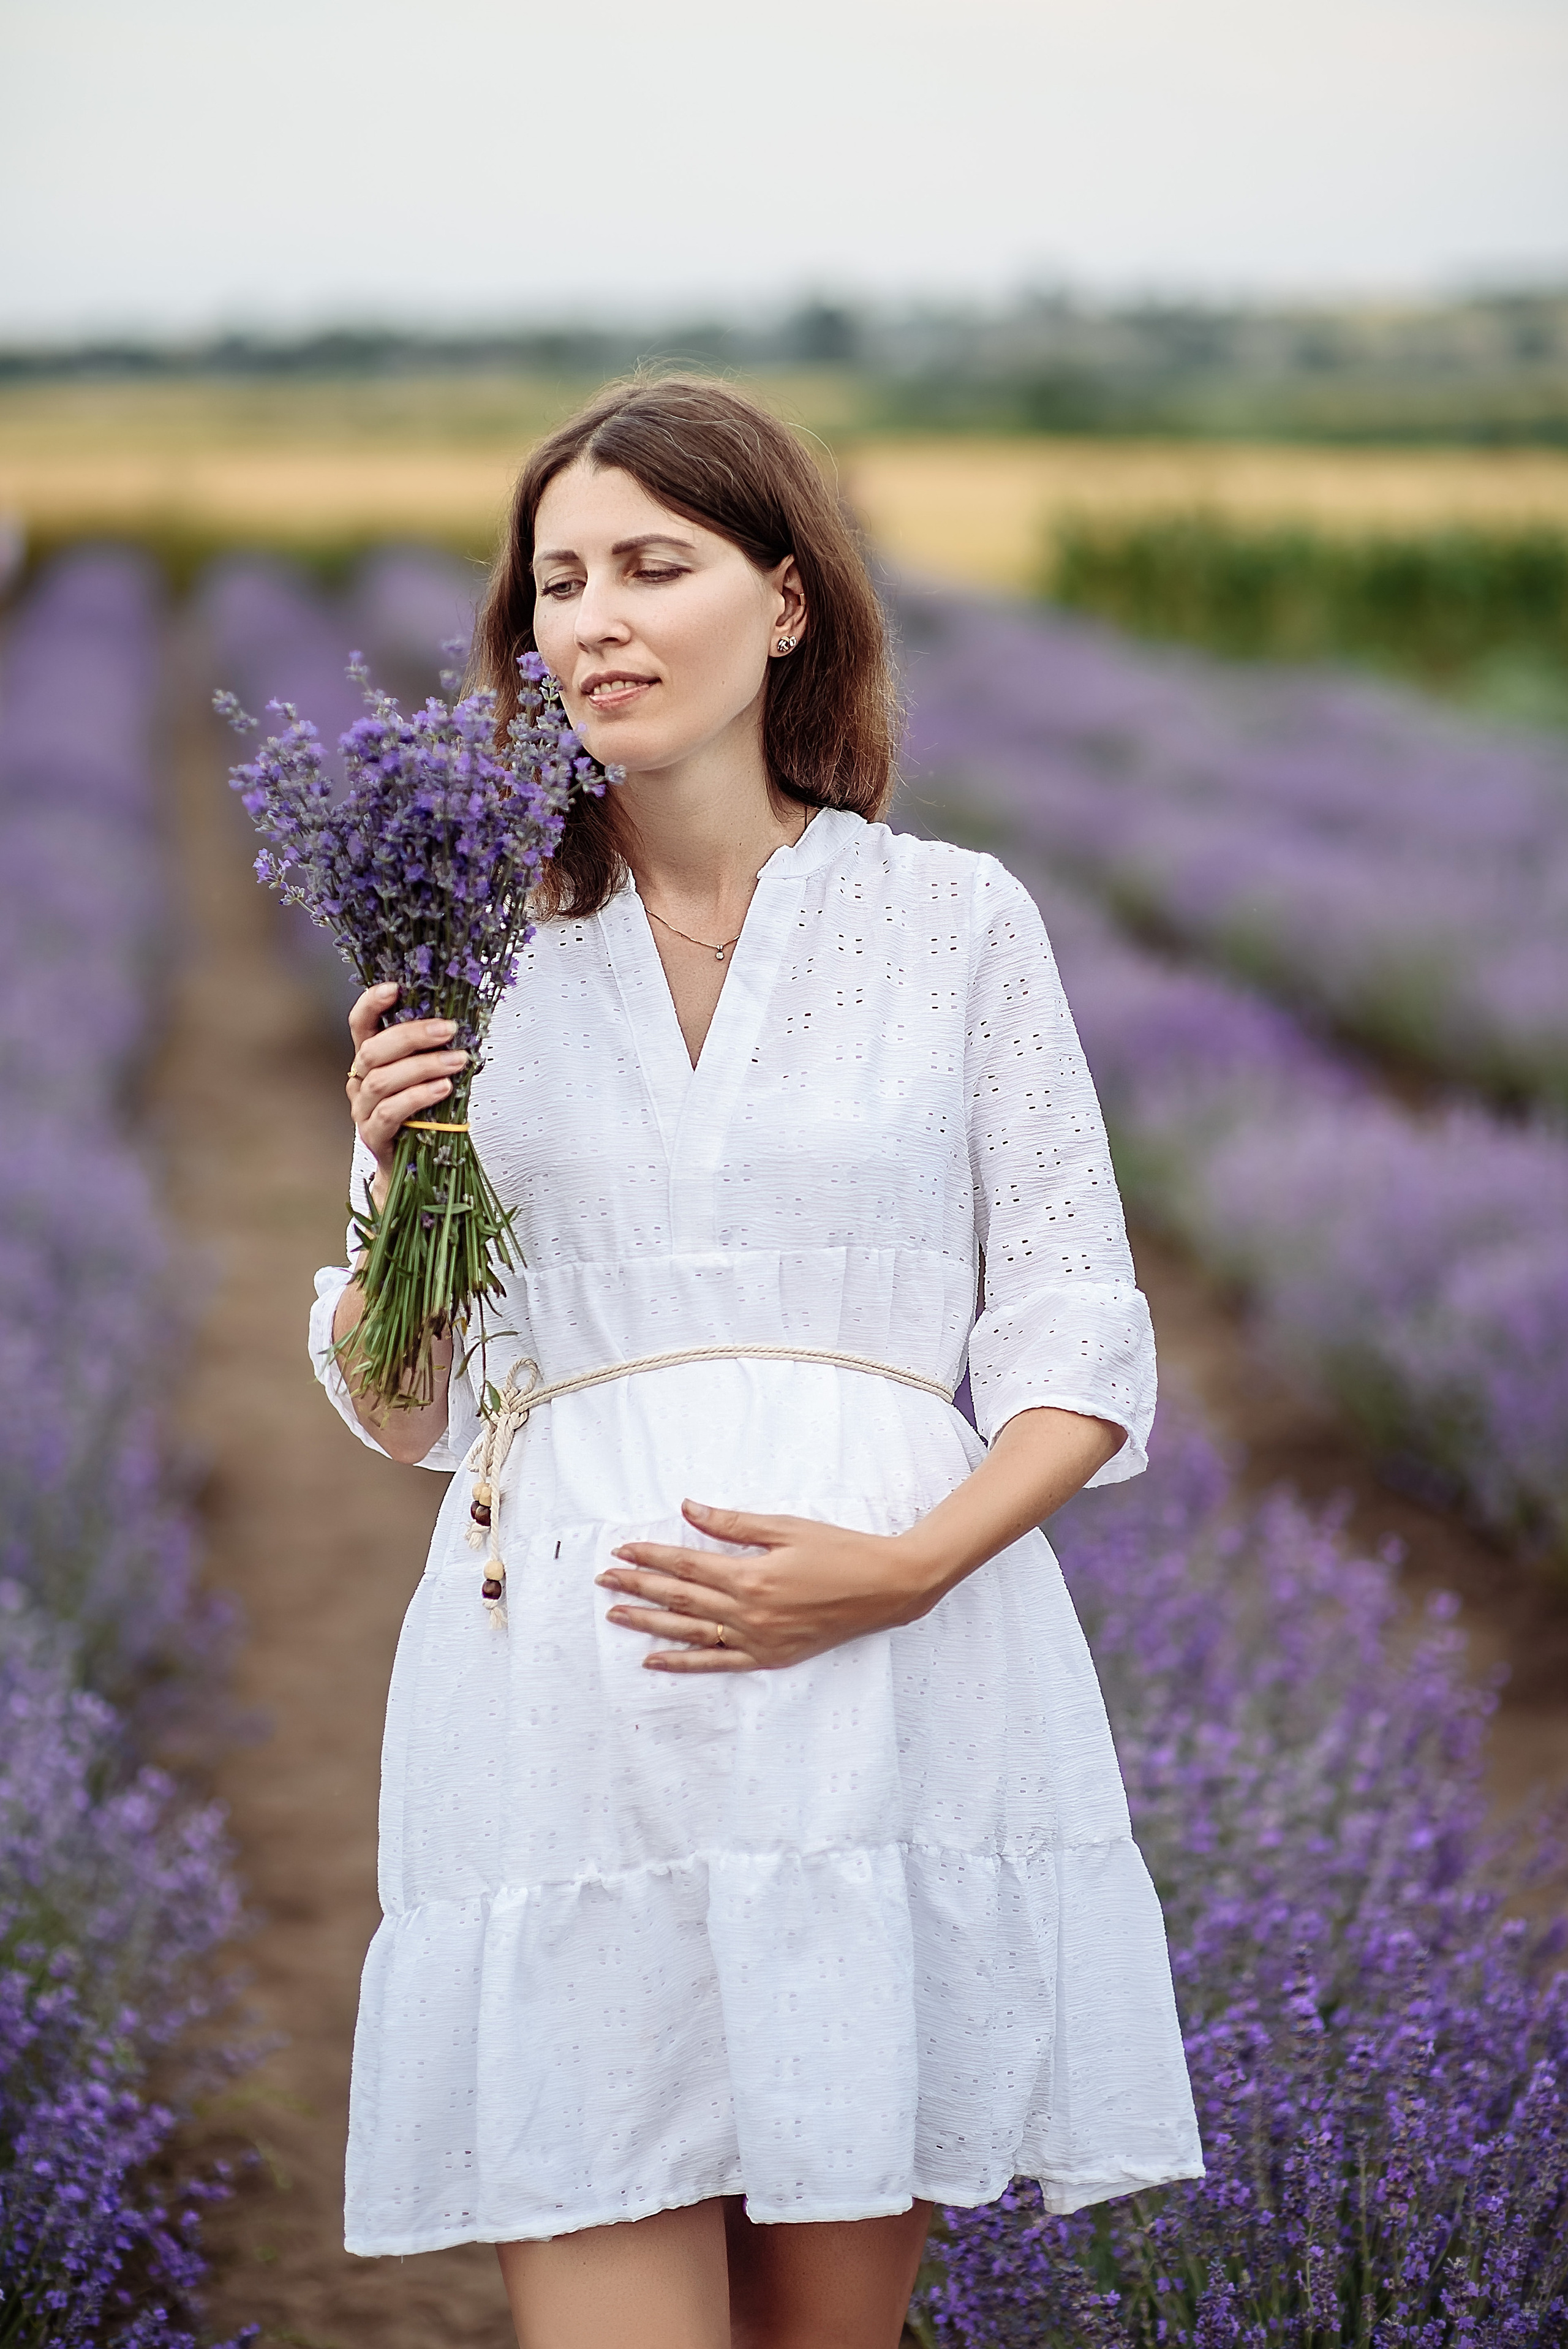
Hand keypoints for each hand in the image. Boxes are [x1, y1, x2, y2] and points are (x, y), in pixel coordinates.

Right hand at [345, 983, 468, 1204]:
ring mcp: (363, 1110)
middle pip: (373, 1050)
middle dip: (412, 1035)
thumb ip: (435, 1052)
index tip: (396, 988)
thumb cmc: (426, 1115)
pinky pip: (391, 1112)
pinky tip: (443, 1089)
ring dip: (423, 1066)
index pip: (361, 1024)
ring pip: (382, 1080)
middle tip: (448, 1029)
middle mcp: (360, 1081)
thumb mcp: (430, 1076)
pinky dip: (418, 1096)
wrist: (415, 1167)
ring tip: (457, 1061)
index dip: (372, 1003)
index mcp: (372, 1059)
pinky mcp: (373, 1136)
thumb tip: (463, 1022)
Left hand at [595, 1500, 943, 1672]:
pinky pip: (716, 1663)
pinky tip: (655, 1659)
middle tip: (605, 1581)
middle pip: (679, 1600)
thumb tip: (689, 1509)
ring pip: (689, 1633)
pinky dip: (683, 1662)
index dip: (650, 1557)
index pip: (685, 1567)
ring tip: (616, 1616)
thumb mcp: (786, 1527)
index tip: (622, 1550)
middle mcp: (747, 1613)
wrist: (885, 1588)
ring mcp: (757, 1640)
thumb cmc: (839, 1550)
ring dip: (649, 1624)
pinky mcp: (770, 1657)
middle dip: (638, 1589)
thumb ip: (733, 1524)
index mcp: (750, 1576)